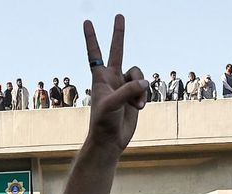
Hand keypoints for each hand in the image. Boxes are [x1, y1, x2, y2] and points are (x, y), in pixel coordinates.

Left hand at [82, 15, 147, 152]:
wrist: (111, 140)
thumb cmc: (103, 122)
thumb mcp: (112, 105)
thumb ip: (128, 90)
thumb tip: (144, 82)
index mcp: (100, 78)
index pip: (95, 54)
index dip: (91, 38)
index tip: (87, 22)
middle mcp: (112, 78)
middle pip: (117, 51)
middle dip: (118, 34)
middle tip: (119, 15)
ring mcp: (124, 86)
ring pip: (139, 75)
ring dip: (140, 88)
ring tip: (137, 104)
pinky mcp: (135, 95)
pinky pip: (145, 88)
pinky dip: (144, 97)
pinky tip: (138, 108)